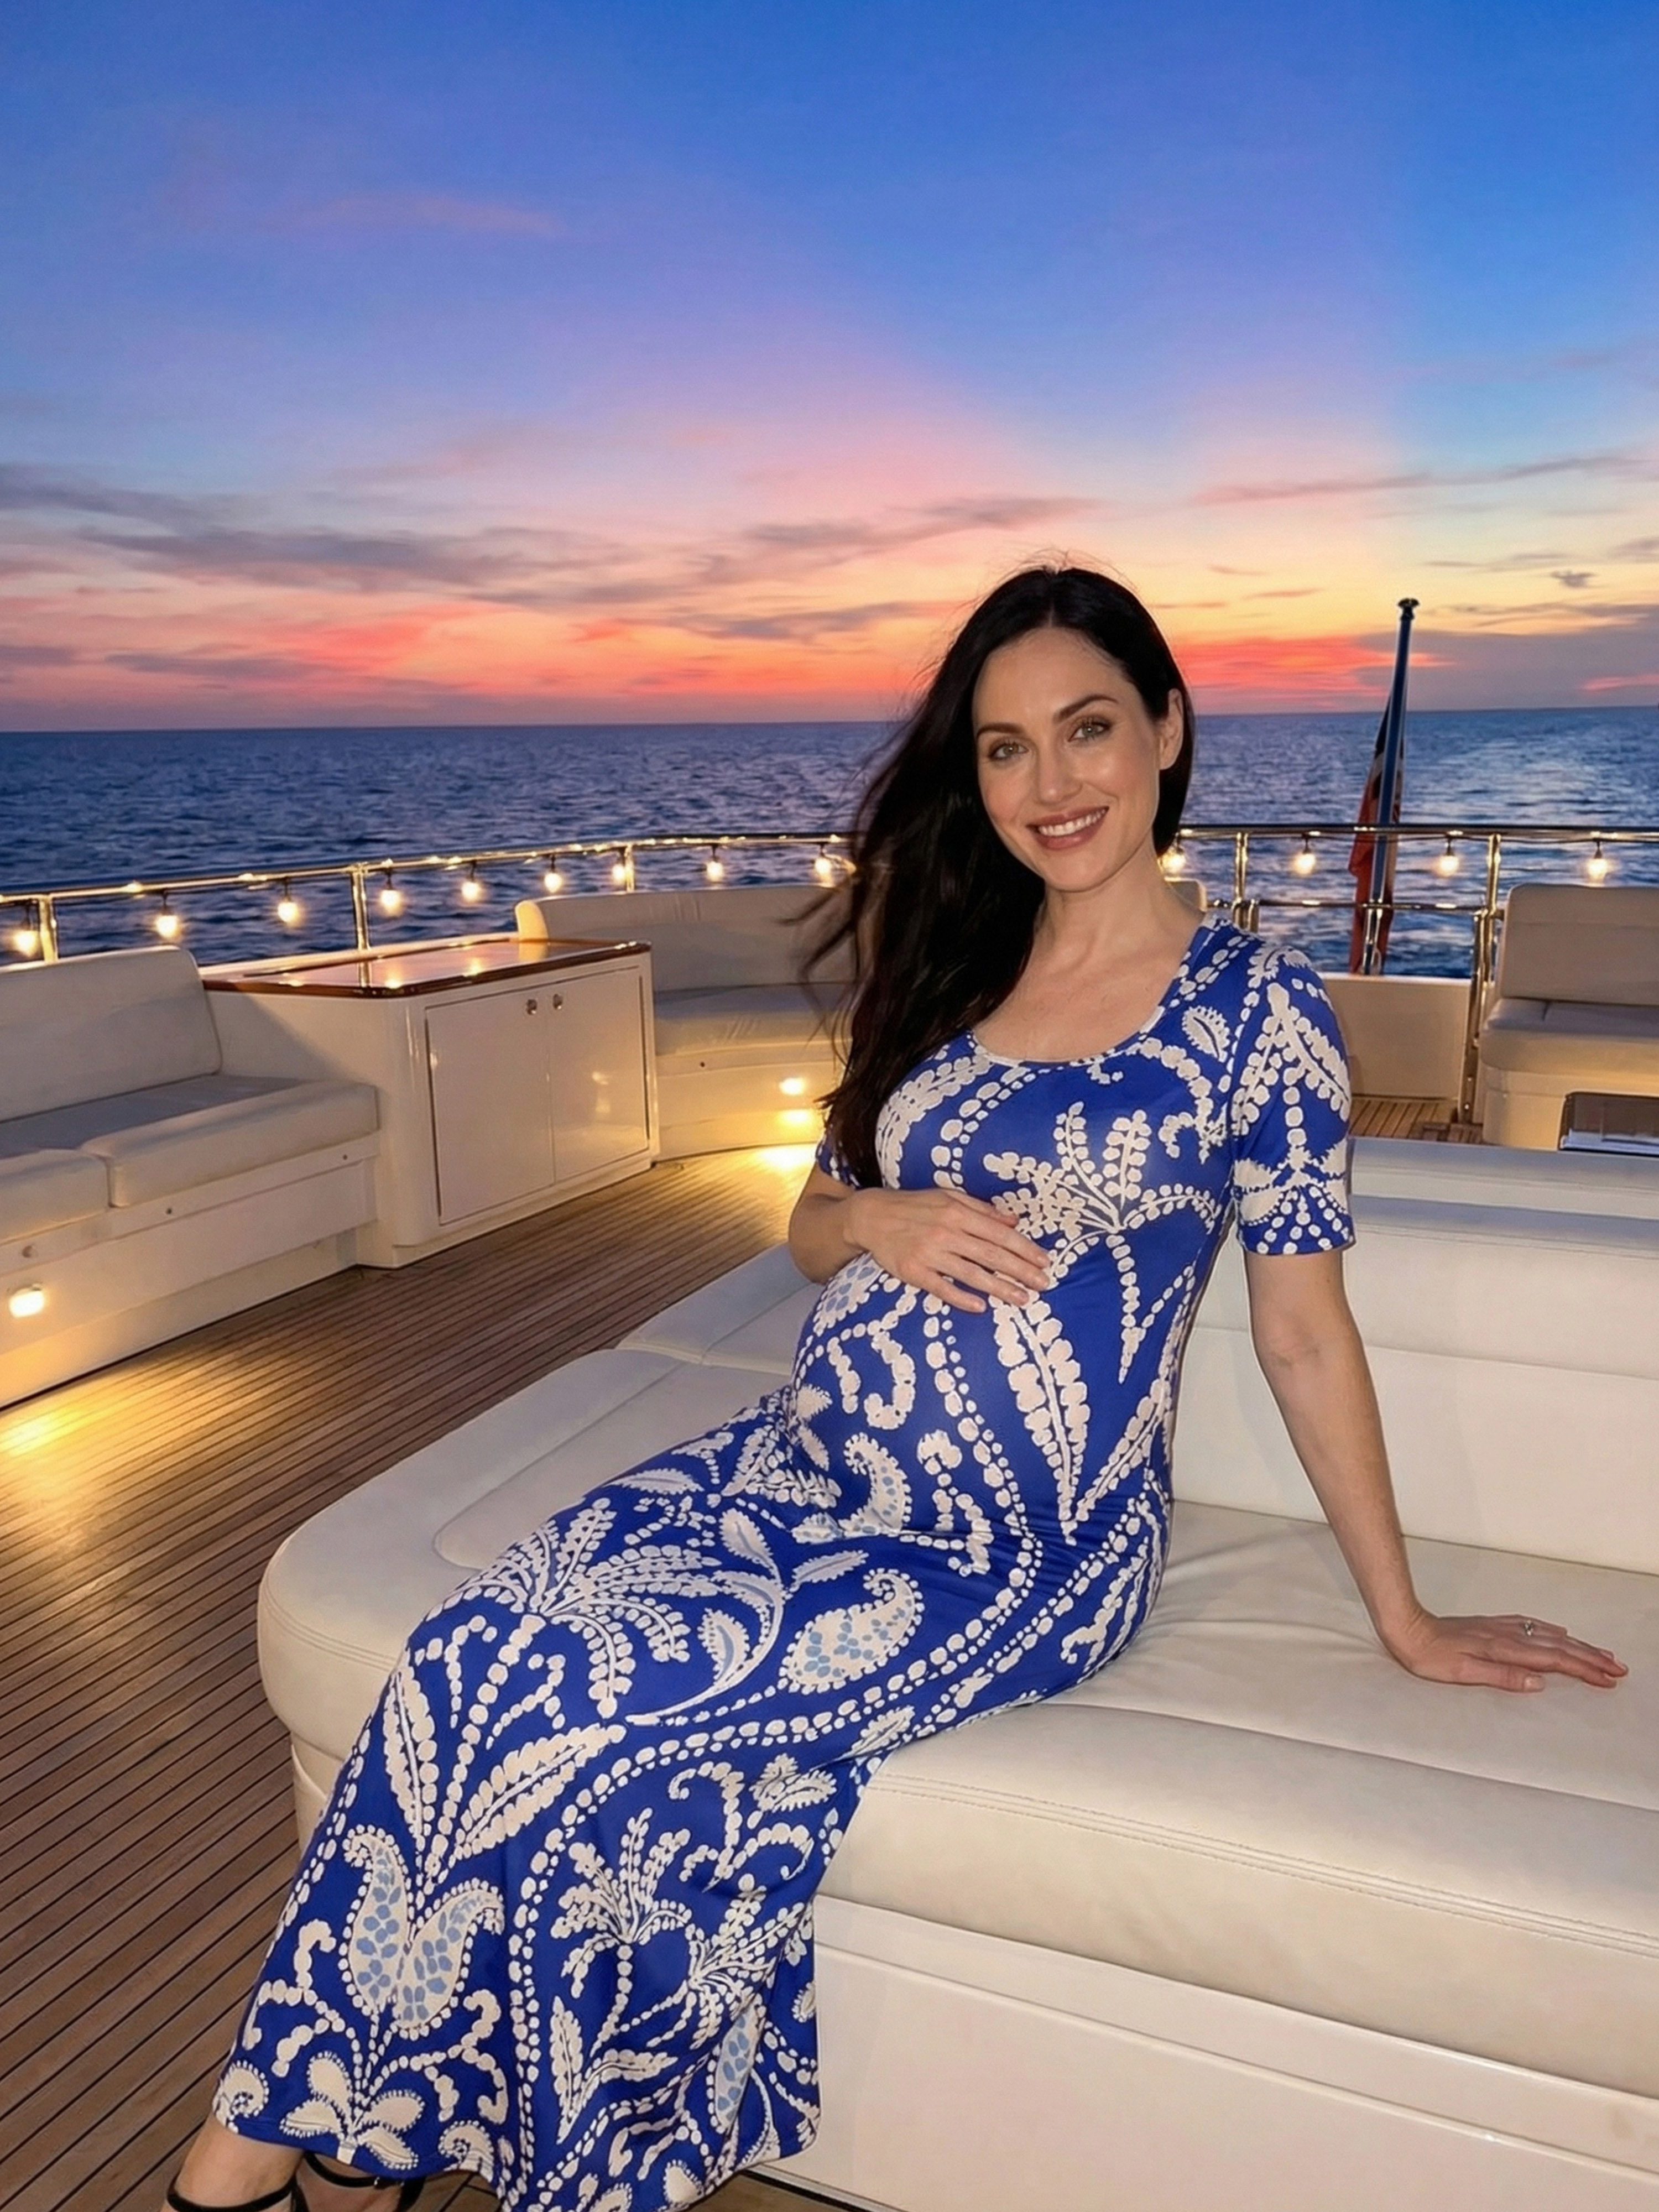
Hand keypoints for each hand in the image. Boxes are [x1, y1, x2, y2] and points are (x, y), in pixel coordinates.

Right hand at [845, 1187, 1049, 1314]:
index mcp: (957, 1213)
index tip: (1044, 1261)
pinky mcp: (913, 1271)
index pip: (999, 1233)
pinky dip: (960, 1297)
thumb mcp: (948, 1198)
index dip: (1024, 1248)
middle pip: (990, 1255)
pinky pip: (941, 1287)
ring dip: (999, 1288)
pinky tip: (980, 1307)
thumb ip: (982, 1209)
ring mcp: (929, 1253)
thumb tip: (1014, 1220)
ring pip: (971, 1273)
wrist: (872, 1216)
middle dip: (1020, 1270)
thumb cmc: (915, 1206)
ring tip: (1022, 1299)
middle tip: (1043, 1284)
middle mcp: (946, 1232)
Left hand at [1383, 1607, 1626, 1692]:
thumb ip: (1502, 1678)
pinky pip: (1530, 1626)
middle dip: (1591, 1658)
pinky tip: (1558, 1633)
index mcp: (1504, 1651)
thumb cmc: (1430, 1657)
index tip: (1609, 1678)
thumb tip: (1539, 1683)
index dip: (1584, 1670)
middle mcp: (1507, 1636)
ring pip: (1548, 1636)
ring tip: (1600, 1653)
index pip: (1554, 1662)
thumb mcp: (1463, 1673)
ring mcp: (1500, 1628)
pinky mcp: (1490, 1625)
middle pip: (1559, 1647)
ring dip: (1577, 1645)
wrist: (1407, 1628)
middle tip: (1618, 1668)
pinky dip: (1550, 1631)